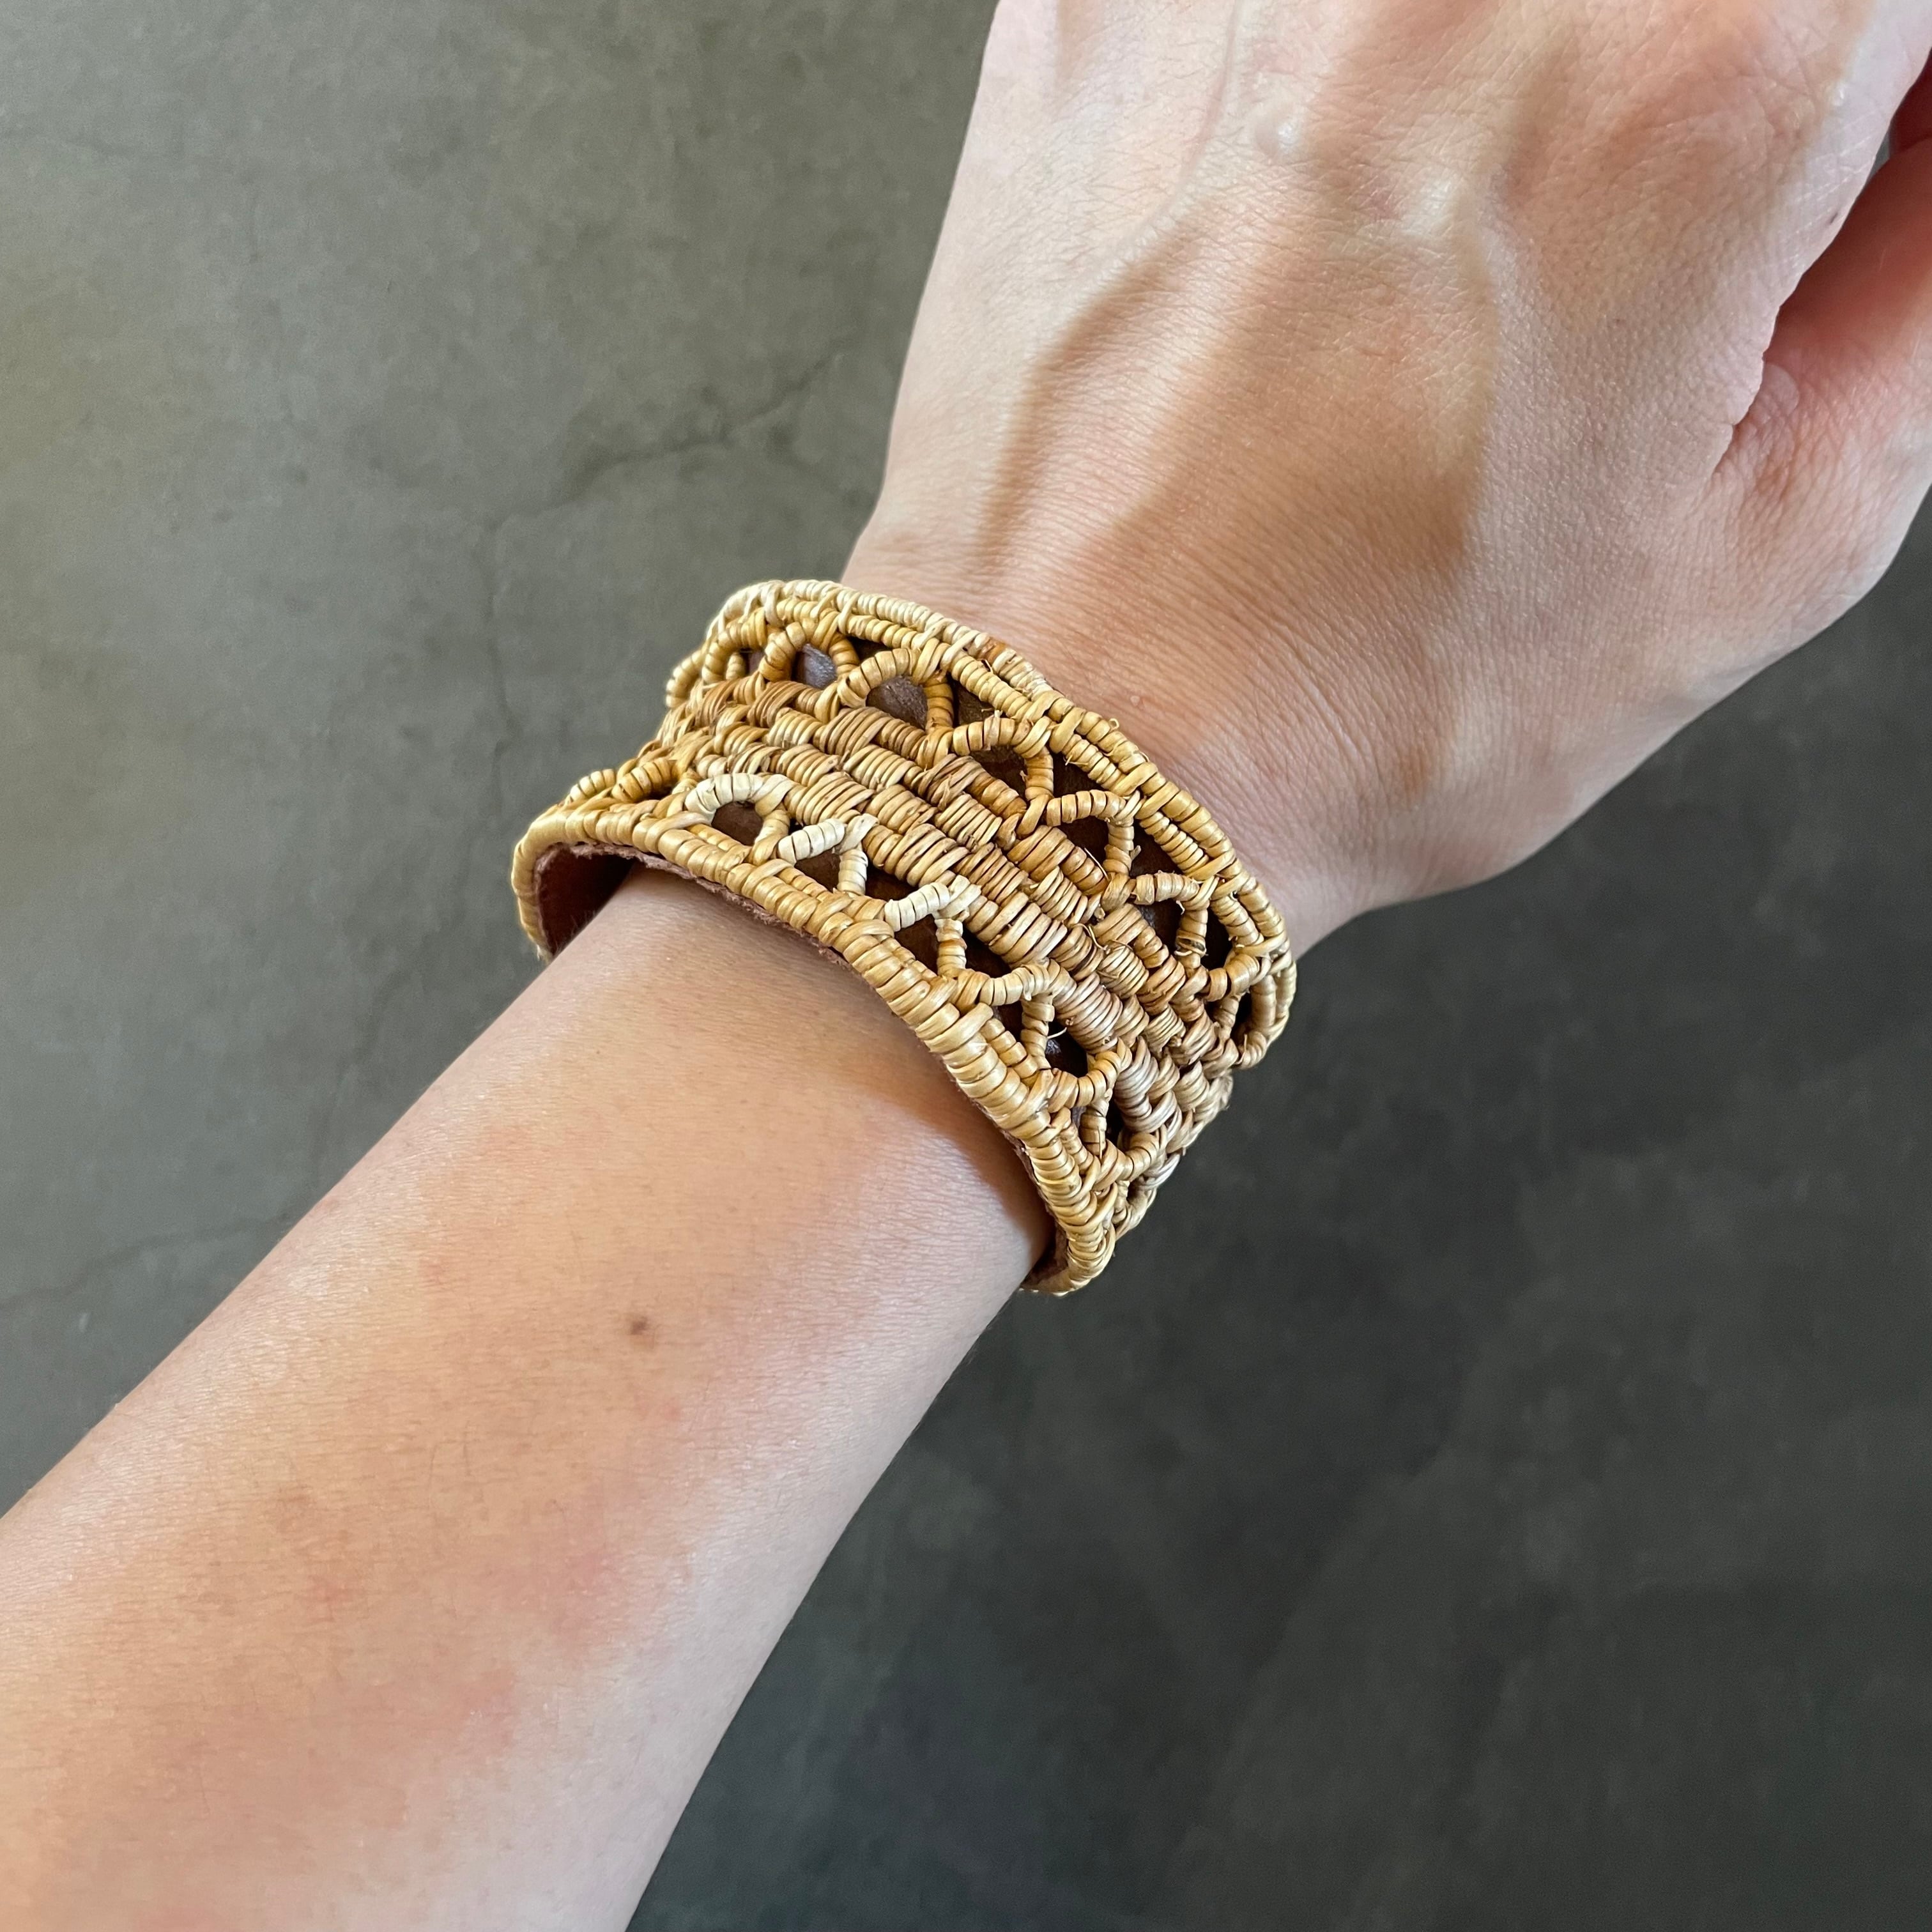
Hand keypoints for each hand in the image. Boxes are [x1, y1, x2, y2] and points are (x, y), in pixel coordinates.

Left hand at [849, 0, 1931, 946]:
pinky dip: (1340, 83)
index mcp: (1698, 74)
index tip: (1836, 167)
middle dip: (1709, 85)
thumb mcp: (1764, 541)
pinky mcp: (1102, 1)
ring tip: (1447, 265)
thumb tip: (1913, 139)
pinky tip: (1321, 230)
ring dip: (1503, 99)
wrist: (1075, 743)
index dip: (1876, 93)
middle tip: (1628, 247)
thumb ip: (1912, 276)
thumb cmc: (1363, 695)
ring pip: (1478, 2)